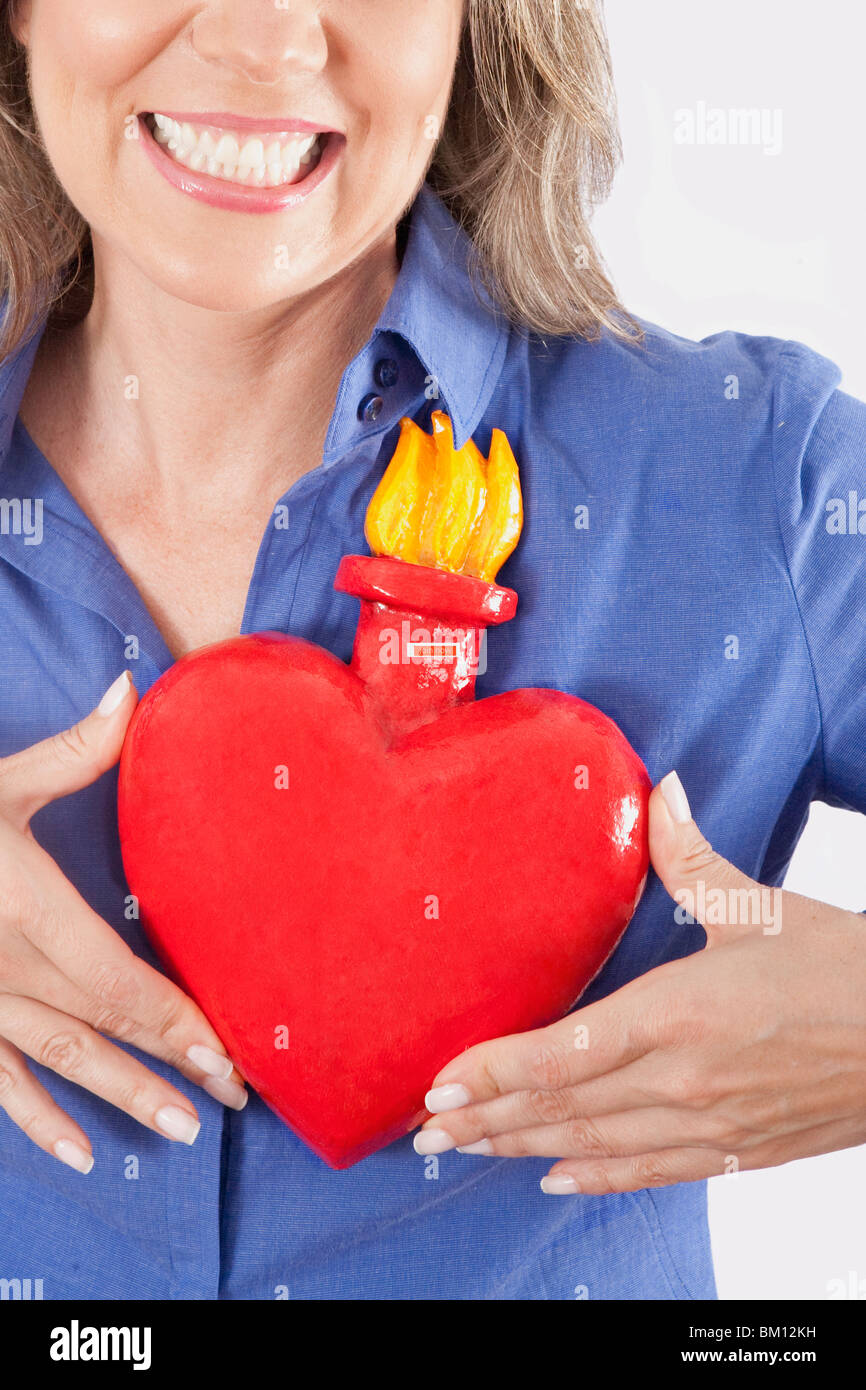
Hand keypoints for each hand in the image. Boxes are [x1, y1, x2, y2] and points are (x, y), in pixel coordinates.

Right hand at [0, 672, 245, 1175]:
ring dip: (123, 1097)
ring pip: (61, 1062)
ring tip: (181, 1129)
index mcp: (25, 907)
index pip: (119, 979)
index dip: (177, 1019)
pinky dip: (37, 1120)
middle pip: (105, 1026)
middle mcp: (6, 967)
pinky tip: (79, 1154)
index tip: (231, 1052)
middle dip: (174, 1063)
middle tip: (234, 1096)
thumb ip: (73, 750)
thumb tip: (132, 688)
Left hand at [414, 772, 865, 1193]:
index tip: (438, 1083)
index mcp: (679, 1012)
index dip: (492, 1073)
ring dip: (522, 1150)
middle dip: (484, 1121)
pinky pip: (648, 1175)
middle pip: (561, 1110)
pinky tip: (554, 1180)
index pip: (560, 1053)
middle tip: (422, 1131)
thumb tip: (659, 788)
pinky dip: (595, 1180)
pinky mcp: (737, 1151)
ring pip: (593, 1148)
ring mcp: (708, 1126)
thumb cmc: (842, 968)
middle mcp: (682, 1080)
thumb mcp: (760, 906)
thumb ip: (689, 855)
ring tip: (464, 1152)